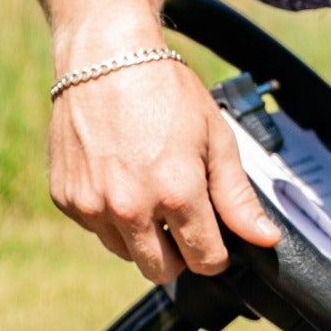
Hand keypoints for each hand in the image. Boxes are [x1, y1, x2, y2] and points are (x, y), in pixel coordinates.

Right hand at [48, 56, 279, 282]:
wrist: (105, 58)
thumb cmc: (165, 92)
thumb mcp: (216, 139)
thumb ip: (237, 197)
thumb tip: (265, 238)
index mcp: (175, 193)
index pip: (204, 260)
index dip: (217, 253)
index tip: (216, 239)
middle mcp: (129, 207)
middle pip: (162, 271)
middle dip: (180, 254)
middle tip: (184, 218)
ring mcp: (92, 206)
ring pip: (126, 254)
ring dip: (143, 236)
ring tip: (150, 189)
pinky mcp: (66, 199)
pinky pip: (96, 229)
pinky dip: (111, 216)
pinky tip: (121, 178)